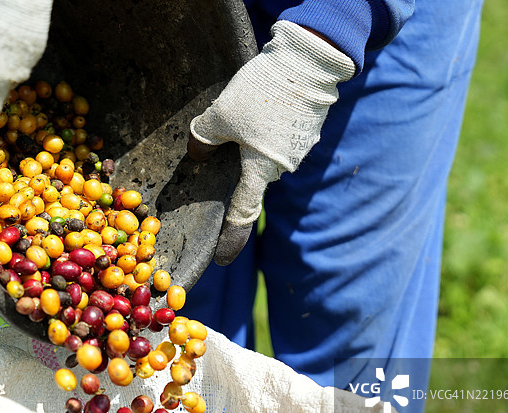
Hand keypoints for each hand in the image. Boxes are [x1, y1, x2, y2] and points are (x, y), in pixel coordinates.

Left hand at [188, 21, 354, 264]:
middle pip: (251, 175)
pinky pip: (279, 136)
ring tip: (245, 109)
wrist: (310, 59)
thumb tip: (197, 154)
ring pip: (265, 153)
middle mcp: (283, 167)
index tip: (221, 258)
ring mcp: (299, 148)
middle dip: (236, 165)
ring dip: (252, 141)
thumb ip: (203, 139)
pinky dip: (267, 127)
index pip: (243, 214)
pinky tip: (261, 103)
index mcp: (261, 171)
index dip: (231, 238)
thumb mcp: (220, 115)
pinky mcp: (307, 129)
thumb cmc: (262, 93)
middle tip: (222, 137)